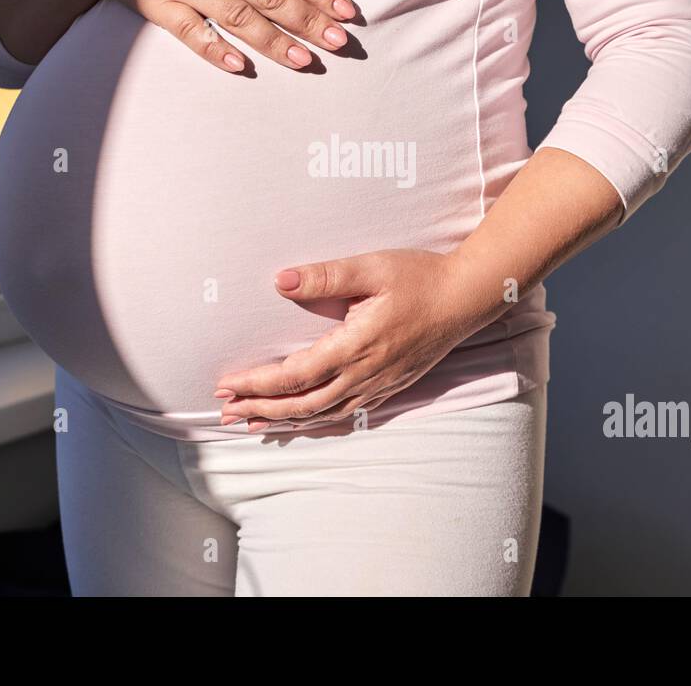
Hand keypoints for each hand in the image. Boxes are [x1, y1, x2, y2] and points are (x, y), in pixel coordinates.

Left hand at [213, 249, 497, 431]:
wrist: (466, 298)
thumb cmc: (419, 277)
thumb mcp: (371, 268)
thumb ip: (324, 276)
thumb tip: (279, 280)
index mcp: (355, 346)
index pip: (294, 375)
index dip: (257, 384)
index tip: (226, 384)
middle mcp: (365, 374)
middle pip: (302, 404)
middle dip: (260, 410)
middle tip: (225, 412)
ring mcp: (378, 384)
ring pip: (322, 414)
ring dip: (284, 421)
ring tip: (251, 423)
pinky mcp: (388, 386)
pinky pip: (344, 414)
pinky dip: (315, 421)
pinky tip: (300, 422)